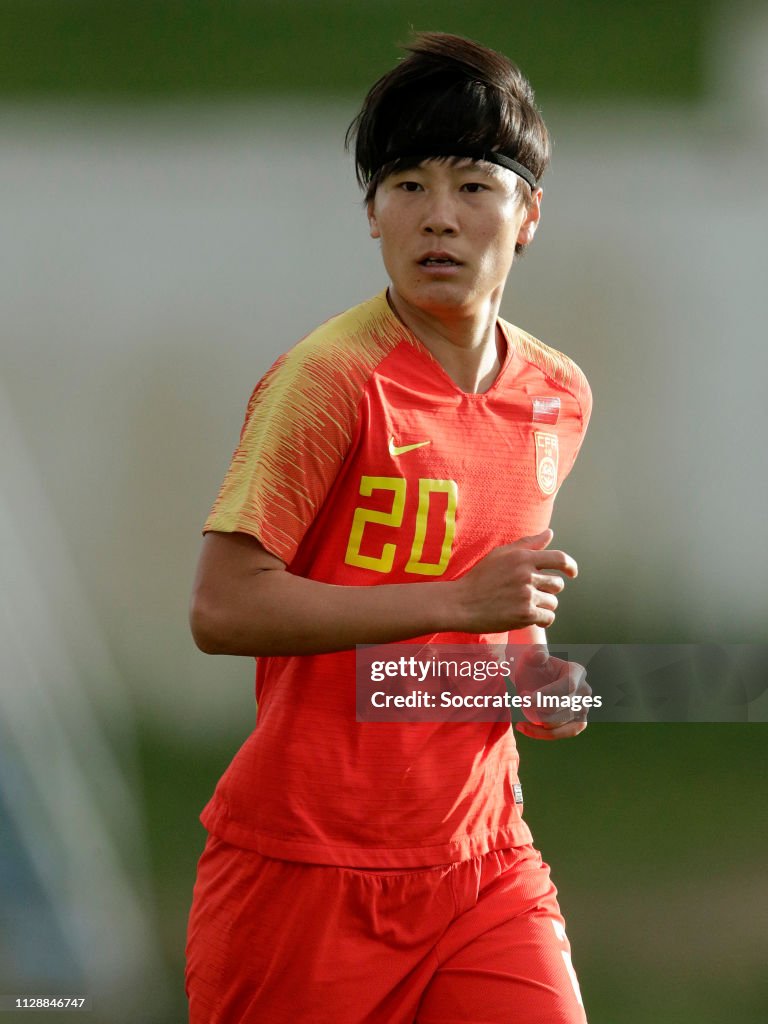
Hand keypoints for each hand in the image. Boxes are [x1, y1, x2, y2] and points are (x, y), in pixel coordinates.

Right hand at [453, 529, 576, 633]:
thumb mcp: (500, 554)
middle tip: (531, 593)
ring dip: (543, 605)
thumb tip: (550, 533)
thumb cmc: (480, 578)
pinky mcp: (525, 615)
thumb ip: (527, 543)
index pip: (559, 559)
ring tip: (525, 605)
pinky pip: (548, 618)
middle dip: (548, 589)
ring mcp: (526, 596)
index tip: (571, 573)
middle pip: (557, 584)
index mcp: (522, 558)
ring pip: (553, 602)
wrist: (461, 603)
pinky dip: (541, 619)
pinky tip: (527, 616)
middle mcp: (526, 575)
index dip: (570, 566)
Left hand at [513, 646, 590, 740]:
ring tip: (520, 717)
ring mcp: (584, 707)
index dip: (546, 695)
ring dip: (537, 722)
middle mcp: (585, 690)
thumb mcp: (530, 656)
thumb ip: (534, 652)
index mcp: (577, 671)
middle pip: (562, 706)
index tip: (524, 697)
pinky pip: (566, 732)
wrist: (534, 679)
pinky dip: (545, 734)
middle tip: (520, 700)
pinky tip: (526, 729)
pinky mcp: (579, 722)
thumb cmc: (532, 666)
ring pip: (561, 722)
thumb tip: (541, 655)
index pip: (568, 686)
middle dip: (537, 708)